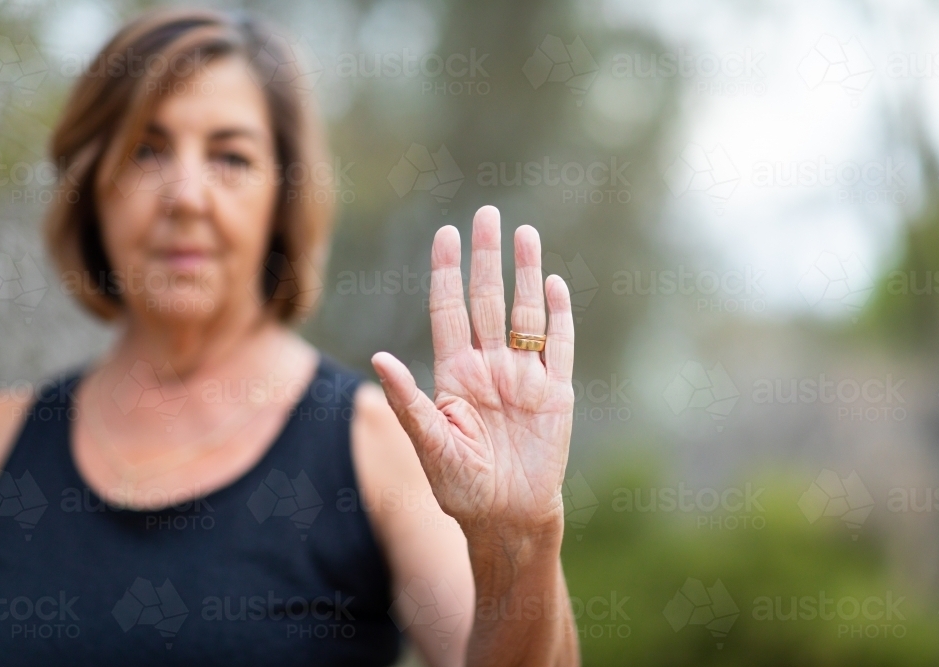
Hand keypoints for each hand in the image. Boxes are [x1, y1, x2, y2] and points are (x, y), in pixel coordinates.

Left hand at [371, 205, 574, 537]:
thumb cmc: (461, 488)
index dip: (447, 273)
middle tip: (487, 215)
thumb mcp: (430, 445)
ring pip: (524, 314)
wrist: (507, 518)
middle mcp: (489, 366)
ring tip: (526, 234)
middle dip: (486, 258)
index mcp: (455, 374)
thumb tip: (378, 357)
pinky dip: (560, 316)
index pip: (449, 310)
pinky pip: (559, 346)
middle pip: (487, 300)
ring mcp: (524, 377)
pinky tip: (555, 285)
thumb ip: (409, 401)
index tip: (445, 234)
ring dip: (526, 274)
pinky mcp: (555, 394)